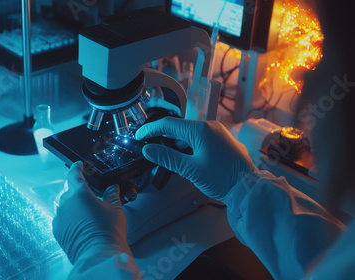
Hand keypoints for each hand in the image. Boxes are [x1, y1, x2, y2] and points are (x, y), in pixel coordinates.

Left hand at [52, 161, 130, 263]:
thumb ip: (112, 195)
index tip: (78, 165)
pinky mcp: (57, 229)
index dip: (76, 168)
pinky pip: (61, 219)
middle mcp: (67, 202)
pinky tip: (79, 225)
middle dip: (78, 193)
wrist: (100, 254)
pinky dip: (69, 219)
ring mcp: (60, 216)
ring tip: (86, 216)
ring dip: (73, 207)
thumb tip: (113, 188)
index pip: (74, 175)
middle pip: (70, 191)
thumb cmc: (108, 232)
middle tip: (90, 200)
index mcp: (80, 193)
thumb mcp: (115, 209)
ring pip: (65, 205)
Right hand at [135, 117, 255, 201]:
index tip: (139, 136)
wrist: (248, 188)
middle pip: (178, 127)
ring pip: (189, 132)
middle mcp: (210, 126)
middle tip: (149, 145)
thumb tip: (148, 149)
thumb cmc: (223, 178)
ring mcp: (217, 132)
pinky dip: (187, 144)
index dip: (150, 129)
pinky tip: (184, 156)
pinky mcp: (221, 140)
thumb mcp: (190, 169)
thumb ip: (167, 157)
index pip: (168, 124)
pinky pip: (199, 137)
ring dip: (175, 141)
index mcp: (201, 129)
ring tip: (165, 154)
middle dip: (162, 135)